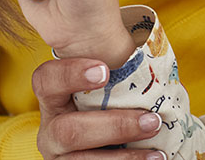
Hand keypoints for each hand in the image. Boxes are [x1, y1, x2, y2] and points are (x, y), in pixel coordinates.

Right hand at [33, 57, 165, 159]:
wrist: (109, 138)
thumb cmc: (113, 100)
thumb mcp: (108, 86)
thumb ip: (118, 70)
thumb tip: (153, 54)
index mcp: (53, 97)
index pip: (47, 79)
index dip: (71, 74)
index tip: (105, 71)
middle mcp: (50, 129)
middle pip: (68, 130)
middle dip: (115, 127)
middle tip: (152, 120)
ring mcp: (59, 155)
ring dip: (124, 157)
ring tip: (158, 152)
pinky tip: (153, 159)